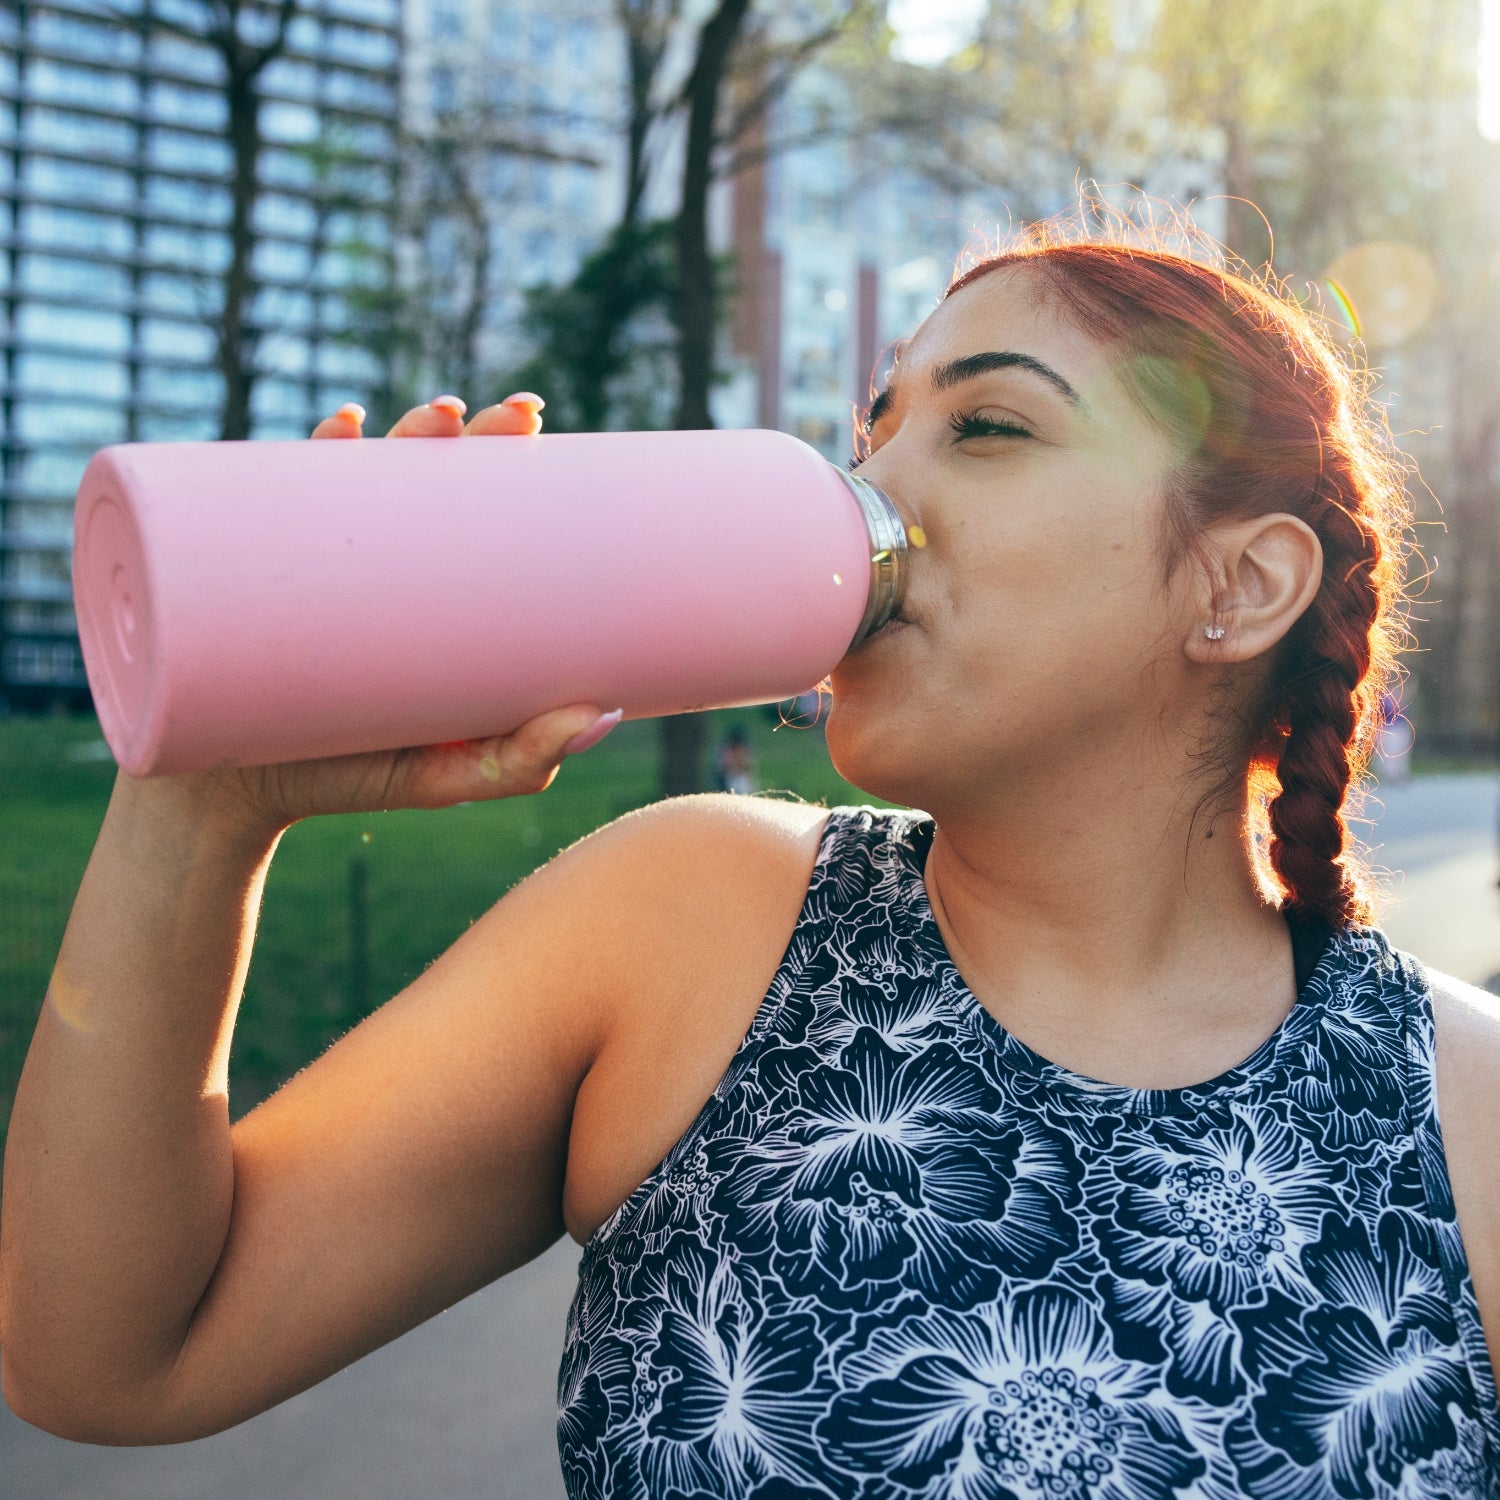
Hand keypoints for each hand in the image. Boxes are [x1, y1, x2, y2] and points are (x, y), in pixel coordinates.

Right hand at [125, 394, 622, 835]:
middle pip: (433, 479)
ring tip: (436, 420)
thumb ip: (523, 759)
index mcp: (437, 596)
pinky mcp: (261, 570)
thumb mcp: (449, 777)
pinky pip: (280, 499)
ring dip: (405, 431)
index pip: (481, 514)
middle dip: (472, 434)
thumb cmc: (352, 777)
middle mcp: (383, 565)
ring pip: (366, 475)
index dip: (514, 464)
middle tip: (507, 419)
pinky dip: (309, 455)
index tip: (537, 429)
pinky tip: (343, 429)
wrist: (235, 795)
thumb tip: (602, 715)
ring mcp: (322, 562)